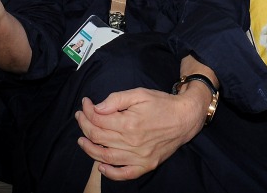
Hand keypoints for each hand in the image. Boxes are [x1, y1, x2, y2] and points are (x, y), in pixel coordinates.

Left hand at [75, 87, 207, 180]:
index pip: (98, 120)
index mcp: (129, 123)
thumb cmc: (162, 103)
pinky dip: (110, 173)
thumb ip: (117, 99)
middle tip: (81, 117)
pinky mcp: (146, 165)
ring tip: (82, 140)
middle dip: (85, 125)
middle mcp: (132, 142)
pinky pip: (124, 174)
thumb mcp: (140, 93)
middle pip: (98, 137)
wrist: (185, 118)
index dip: (88, 111)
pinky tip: (100, 165)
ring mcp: (139, 156)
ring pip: (105, 156)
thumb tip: (97, 107)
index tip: (85, 103)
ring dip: (89, 149)